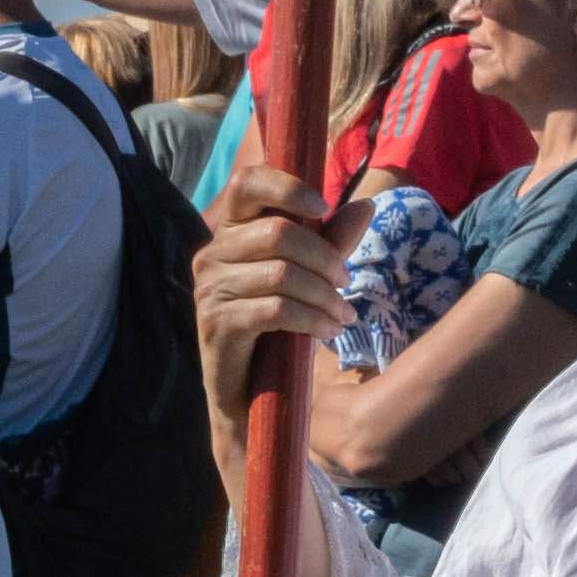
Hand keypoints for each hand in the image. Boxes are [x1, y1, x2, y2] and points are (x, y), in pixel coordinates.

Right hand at [191, 183, 347, 420]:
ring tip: (343, 315)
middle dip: (325, 258)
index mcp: (231, 232)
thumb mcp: (309, 278)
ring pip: (281, 274)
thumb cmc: (277, 329)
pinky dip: (311, 319)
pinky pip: (276, 310)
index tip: (323, 207)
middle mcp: (212, 253)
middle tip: (346, 283)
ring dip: (324, 296)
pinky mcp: (217, 322)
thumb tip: (366, 205)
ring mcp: (210, 288)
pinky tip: (327, 331)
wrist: (248, 393)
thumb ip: (331, 241)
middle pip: (278, 233)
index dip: (287, 187)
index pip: (247, 182)